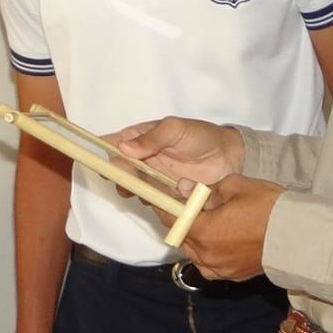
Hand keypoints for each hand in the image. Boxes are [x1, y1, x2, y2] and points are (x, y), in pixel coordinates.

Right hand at [109, 116, 243, 188]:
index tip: (106, 162)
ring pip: (134, 190)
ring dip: (142, 191)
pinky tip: (176, 194)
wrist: (229, 157)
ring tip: (163, 186)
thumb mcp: (175, 129)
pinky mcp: (164, 197)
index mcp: (138, 139)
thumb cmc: (201, 136)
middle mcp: (141, 161)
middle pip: (118, 172)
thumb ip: (152, 137)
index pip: (111, 145)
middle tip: (135, 177)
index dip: (103, 154)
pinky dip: (160, 201)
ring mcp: (152, 181)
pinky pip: (153, 203)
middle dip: (122, 177)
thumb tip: (124, 148)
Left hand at [150, 174, 281, 282]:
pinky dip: (210, 251)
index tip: (159, 198)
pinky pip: (211, 264)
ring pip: (195, 253)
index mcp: (204, 233)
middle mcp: (207, 256)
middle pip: (182, 238)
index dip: (164, 207)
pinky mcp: (234, 275)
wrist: (299, 235)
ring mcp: (220, 269)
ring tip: (208, 221)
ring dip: (196, 238)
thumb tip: (183, 189)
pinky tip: (221, 238)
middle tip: (189, 206)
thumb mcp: (235, 186)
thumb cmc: (269, 207)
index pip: (172, 220)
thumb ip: (205, 190)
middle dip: (182, 222)